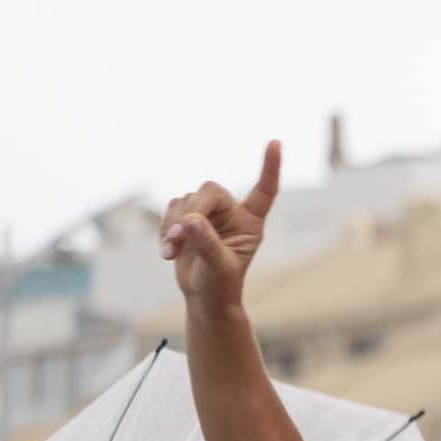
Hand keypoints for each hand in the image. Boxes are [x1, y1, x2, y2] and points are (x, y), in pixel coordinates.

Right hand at [161, 140, 281, 314]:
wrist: (204, 297)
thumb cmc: (221, 285)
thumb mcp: (219, 268)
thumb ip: (207, 244)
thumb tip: (191, 219)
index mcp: (251, 223)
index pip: (264, 191)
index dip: (270, 168)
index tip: (276, 143)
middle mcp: (232, 212)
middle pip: (209, 191)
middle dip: (192, 212)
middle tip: (178, 239)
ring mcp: (208, 214)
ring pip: (185, 200)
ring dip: (174, 226)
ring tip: (172, 252)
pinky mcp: (187, 217)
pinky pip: (170, 209)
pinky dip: (165, 228)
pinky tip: (168, 251)